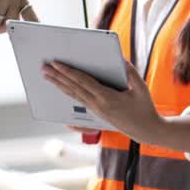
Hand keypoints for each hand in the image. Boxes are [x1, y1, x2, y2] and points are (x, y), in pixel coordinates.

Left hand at [42, 60, 162, 143]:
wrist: (146, 131)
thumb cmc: (144, 108)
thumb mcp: (141, 88)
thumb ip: (130, 72)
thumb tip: (120, 58)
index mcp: (107, 98)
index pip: (83, 81)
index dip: (68, 71)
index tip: (57, 63)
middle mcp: (97, 105)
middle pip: (73, 88)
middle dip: (57, 76)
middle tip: (43, 67)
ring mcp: (95, 110)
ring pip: (72, 95)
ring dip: (58, 84)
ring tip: (46, 76)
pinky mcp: (96, 113)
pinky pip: (77, 100)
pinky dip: (67, 92)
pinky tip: (59, 88)